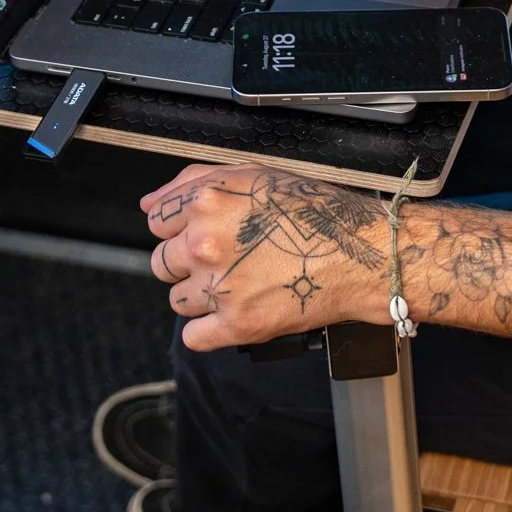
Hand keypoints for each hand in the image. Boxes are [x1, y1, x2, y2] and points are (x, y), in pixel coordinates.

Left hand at [143, 162, 388, 351]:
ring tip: (242, 283)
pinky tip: (240, 310)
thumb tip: (149, 202)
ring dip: (203, 296)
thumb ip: (194, 182)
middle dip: (189, 262)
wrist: (361, 255)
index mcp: (208, 201)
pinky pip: (194, 336)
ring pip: (178, 300)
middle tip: (230, 259)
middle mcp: (206, 242)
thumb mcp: (256, 175)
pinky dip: (212, 330)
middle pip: (161, 263)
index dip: (180, 226)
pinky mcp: (236, 325)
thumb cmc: (317, 213)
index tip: (201, 233)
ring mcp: (219, 286)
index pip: (156, 221)